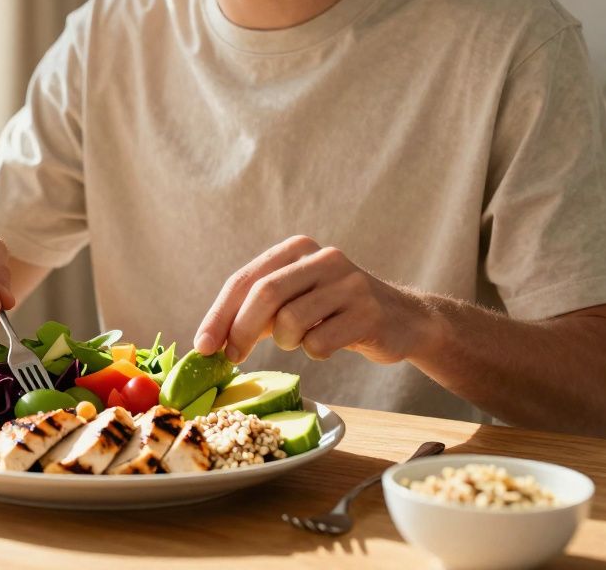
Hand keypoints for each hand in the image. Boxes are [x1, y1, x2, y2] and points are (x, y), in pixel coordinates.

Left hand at [193, 236, 434, 364]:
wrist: (403, 320)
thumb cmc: (333, 311)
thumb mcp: (294, 298)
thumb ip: (256, 309)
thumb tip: (211, 341)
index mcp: (297, 249)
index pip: (244, 280)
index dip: (219, 315)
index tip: (202, 346)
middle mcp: (323, 258)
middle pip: (264, 295)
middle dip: (240, 331)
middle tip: (232, 358)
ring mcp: (349, 283)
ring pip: (291, 322)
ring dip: (287, 342)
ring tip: (303, 338)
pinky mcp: (368, 313)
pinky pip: (320, 343)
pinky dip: (315, 351)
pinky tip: (330, 343)